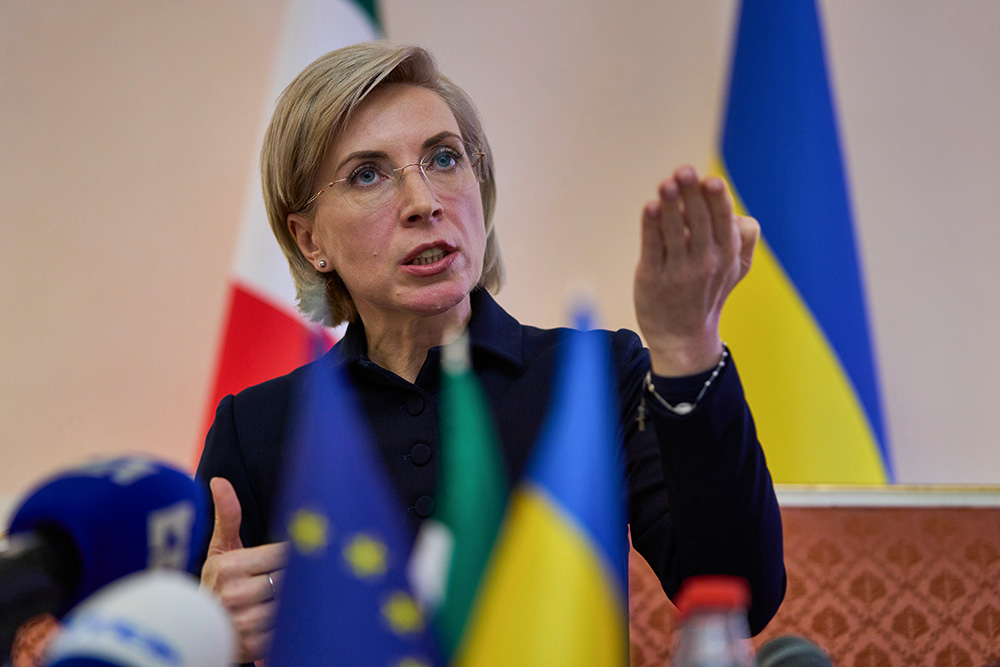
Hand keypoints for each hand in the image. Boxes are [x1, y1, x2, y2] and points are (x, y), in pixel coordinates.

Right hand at [200, 477, 287, 662]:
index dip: (294, 554)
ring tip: (301, 593)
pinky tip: (292, 615)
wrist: (201, 628)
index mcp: (228, 568)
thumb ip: (227, 516)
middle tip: (312, 570)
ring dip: (299, 600)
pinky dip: (293, 623)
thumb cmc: (218, 583)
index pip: (280, 555)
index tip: (304, 550)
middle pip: (287, 580)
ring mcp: (241, 623)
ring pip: (289, 605)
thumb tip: (219, 481)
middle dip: (299, 576)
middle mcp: (232, 596)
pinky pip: (286, 629)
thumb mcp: (220, 550)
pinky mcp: (251, 645)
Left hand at [634, 165, 758, 375]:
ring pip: (675, 232)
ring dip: (671, 206)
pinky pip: (653, 247)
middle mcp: (706, 263)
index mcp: (728, 255)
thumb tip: (738, 207)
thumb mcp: (737, 268)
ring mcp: (678, 272)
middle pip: (700, 222)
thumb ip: (744, 237)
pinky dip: (651, 226)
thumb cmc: (709, 291)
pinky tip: (650, 207)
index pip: (724, 222)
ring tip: (666, 183)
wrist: (683, 335)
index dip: (717, 200)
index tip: (710, 180)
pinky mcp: (652, 278)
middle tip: (683, 171)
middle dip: (692, 195)